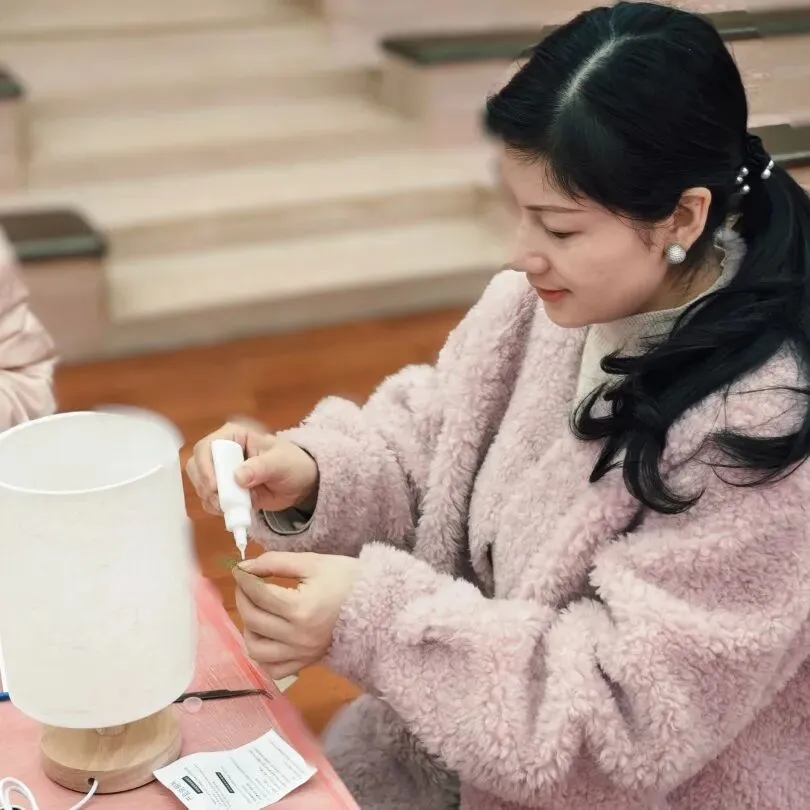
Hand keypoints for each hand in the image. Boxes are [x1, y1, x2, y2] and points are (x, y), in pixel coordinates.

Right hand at [186, 420, 318, 514]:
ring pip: (200, 484)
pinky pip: (208, 499)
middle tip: (222, 501)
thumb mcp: (280, 463)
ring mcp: (221, 471)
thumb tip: (238, 477)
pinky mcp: (224, 489)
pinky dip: (215, 508)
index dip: (206, 466)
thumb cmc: (292, 464)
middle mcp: (222, 451)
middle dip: (206, 486)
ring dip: (211, 499)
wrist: (300, 484)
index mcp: (234, 435)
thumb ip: (260, 468)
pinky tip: (231, 511)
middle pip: (196, 466)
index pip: (207, 446)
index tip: (215, 486)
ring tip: (231, 507)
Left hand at [232, 552, 359, 680]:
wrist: (379, 603)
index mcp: (300, 609)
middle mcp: (298, 636)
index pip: (258, 594)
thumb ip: (276, 563)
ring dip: (248, 628)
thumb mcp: (313, 563)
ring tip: (256, 610)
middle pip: (253, 619)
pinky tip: (266, 636)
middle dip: (243, 597)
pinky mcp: (306, 663)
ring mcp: (302, 653)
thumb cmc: (348, 578)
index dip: (244, 578)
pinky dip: (263, 655)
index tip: (240, 568)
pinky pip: (273, 669)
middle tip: (247, 584)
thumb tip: (245, 567)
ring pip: (256, 650)